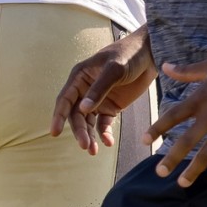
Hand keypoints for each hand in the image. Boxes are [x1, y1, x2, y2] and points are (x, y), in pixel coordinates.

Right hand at [51, 26, 156, 153]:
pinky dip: (104, 133)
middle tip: (86, 146)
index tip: (55, 132)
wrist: (151, 55)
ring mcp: (98, 99)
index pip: (64, 99)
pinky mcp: (111, 106)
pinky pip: (103, 123)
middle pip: (76, 114)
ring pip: (88, 122)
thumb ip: (99, 89)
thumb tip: (83, 109)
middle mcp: (85, 89)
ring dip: (89, 135)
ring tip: (93, 151)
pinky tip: (108, 142)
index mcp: (79, 77)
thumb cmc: (128, 55)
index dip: (58, 116)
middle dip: (79, 131)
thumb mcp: (114, 70)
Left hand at [146, 51, 206, 191]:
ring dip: (194, 170)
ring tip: (182, 183)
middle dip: (172, 158)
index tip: (144, 140)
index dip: (157, 129)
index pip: (173, 116)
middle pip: (186, 141)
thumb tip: (164, 66)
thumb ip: (186, 71)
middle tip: (159, 173)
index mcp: (200, 98)